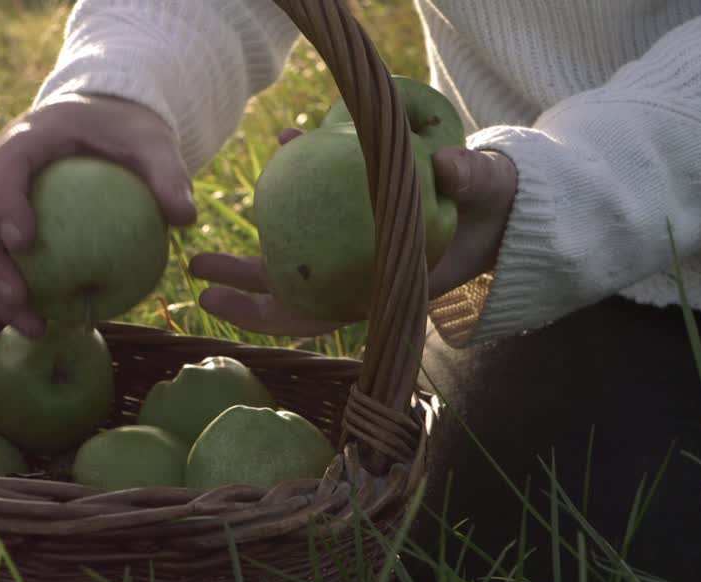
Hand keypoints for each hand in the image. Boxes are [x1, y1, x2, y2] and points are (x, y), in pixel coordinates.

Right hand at [0, 94, 197, 336]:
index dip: (5, 204)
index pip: (4, 167)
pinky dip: (17, 294)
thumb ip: (167, 175)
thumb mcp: (153, 144)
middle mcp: (0, 166)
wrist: (106, 124)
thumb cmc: (127, 133)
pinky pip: (2, 261)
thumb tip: (187, 218)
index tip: (24, 242)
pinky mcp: (6, 224)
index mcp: (28, 138)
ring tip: (34, 327)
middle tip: (20, 299)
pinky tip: (47, 326)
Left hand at [189, 129, 517, 336]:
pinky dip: (294, 190)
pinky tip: (283, 146)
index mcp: (387, 285)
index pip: (323, 314)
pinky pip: (312, 219)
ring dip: (249, 258)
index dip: (275, 317)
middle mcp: (363, 278)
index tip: (230, 307)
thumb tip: (446, 165)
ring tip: (205, 246)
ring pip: (294, 264)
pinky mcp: (353, 231)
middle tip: (197, 271)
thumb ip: (472, 178)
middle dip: (244, 292)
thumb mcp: (490, 188)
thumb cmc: (495, 204)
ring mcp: (355, 257)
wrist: (503, 201)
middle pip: (294, 296)